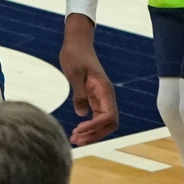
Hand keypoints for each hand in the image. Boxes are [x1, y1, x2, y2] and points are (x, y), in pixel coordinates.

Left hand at [59, 13, 118, 144]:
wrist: (76, 43)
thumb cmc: (75, 55)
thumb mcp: (74, 73)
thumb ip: (79, 93)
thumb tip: (81, 114)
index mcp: (104, 90)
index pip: (108, 116)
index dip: (96, 126)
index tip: (79, 129)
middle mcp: (106, 96)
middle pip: (109, 124)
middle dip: (94, 134)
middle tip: (75, 140)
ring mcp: (101, 97)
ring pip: (103, 122)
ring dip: (92, 132)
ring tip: (75, 139)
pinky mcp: (94, 97)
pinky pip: (96, 117)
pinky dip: (89, 126)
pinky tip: (77, 131)